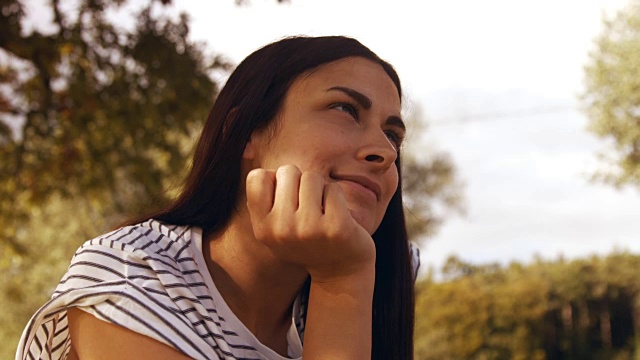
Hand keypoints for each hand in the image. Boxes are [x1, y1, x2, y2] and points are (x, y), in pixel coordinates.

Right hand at [245, 165, 375, 280]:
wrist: (340, 271)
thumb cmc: (306, 237)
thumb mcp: (275, 224)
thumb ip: (262, 194)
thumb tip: (247, 145)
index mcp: (262, 228)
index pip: (257, 176)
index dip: (276, 182)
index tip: (287, 202)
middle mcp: (281, 230)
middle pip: (287, 170)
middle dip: (300, 183)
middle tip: (309, 209)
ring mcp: (309, 230)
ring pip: (312, 176)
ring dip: (320, 189)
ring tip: (323, 213)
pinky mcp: (336, 227)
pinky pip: (334, 189)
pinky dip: (338, 198)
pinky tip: (339, 218)